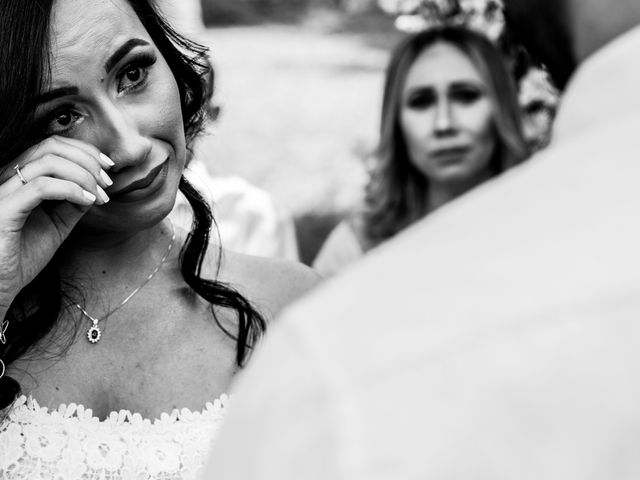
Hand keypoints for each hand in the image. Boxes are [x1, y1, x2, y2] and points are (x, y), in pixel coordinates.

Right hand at [0, 135, 113, 312]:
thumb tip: (96, 187)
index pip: (51, 145)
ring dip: (84, 175)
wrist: (0, 287)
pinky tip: (88, 201)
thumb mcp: (56, 225)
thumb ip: (72, 204)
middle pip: (51, 146)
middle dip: (87, 159)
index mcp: (17, 179)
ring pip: (48, 161)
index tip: (109, 167)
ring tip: (100, 196)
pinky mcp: (4, 210)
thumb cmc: (22, 257)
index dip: (85, 151)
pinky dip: (71, 189)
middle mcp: (7, 178)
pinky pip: (42, 187)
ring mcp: (3, 192)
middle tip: (108, 182)